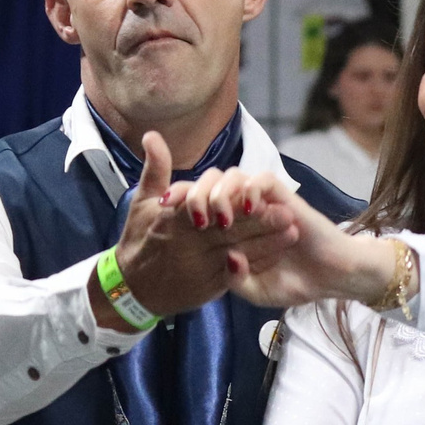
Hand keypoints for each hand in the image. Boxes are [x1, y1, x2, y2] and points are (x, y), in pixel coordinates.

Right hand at [91, 132, 290, 328]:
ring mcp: (201, 267)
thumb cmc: (139, 239)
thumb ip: (155, 170)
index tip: (255, 193)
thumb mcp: (141, 203)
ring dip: (266, 244)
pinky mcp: (210, 286)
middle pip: (229, 232)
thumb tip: (152, 136)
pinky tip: (279, 255)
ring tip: (292, 232)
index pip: (206, 207)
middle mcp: (189, 245)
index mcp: (172, 221)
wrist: (133, 288)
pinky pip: (239, 276)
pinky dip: (258, 265)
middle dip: (259, 223)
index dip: (231, 202)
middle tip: (287, 212)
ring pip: (238, 253)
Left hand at [167, 167, 378, 307]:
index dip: (177, 199)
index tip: (162, 210)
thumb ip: (236, 279)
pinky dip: (251, 188)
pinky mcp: (284, 198)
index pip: (196, 202)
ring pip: (233, 175)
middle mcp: (242, 209)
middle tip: (189, 214)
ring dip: (220, 191)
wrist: (330, 279)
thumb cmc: (293, 283)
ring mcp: (263, 202)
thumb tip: (228, 257)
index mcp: (229, 227)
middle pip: (209, 181)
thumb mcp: (254, 291)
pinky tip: (246, 207)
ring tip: (218, 217)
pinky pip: (263, 179)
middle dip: (192, 192)